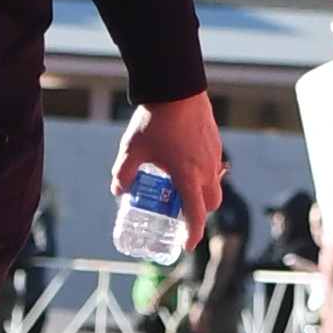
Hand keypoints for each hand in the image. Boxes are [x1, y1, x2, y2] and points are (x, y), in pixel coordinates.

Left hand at [115, 92, 223, 230]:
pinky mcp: (215, 141)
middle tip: (181, 213)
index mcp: (188, 177)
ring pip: (215, 184)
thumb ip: (123, 173)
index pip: (196, 215)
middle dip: (199, 213)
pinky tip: (186, 161)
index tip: (187, 244)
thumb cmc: (154, 121)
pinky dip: (205, 173)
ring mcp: (213, 155)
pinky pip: (214, 165)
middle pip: (211, 203)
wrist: (177, 87)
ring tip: (182, 186)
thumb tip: (118, 190)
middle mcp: (206, 169)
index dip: (193, 234)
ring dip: (203, 192)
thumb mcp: (132, 149)